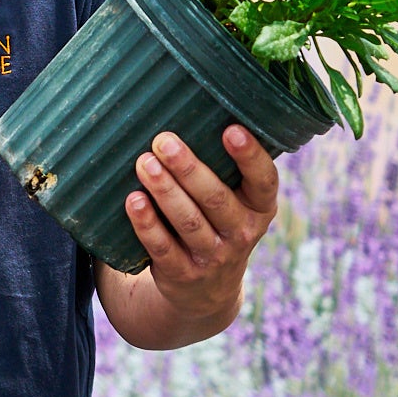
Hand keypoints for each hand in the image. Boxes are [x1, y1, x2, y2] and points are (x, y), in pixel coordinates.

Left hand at [121, 124, 281, 328]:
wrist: (206, 290)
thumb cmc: (217, 222)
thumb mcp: (236, 201)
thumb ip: (224, 168)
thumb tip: (188, 106)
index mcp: (260, 207)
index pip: (264, 181)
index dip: (250, 156)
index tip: (231, 129)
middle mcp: (242, 233)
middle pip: (216, 198)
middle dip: (189, 168)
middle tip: (163, 141)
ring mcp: (214, 257)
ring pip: (188, 221)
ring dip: (165, 191)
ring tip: (144, 163)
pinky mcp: (183, 273)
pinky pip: (163, 247)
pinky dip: (147, 224)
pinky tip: (133, 201)